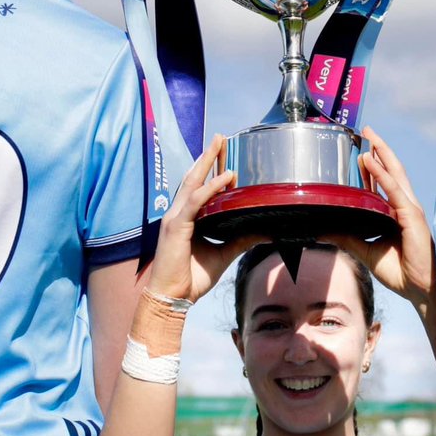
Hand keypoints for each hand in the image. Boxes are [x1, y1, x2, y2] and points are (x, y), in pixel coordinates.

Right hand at [147, 134, 265, 301]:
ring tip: (219, 144)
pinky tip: (226, 178)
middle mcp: (179, 213)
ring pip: (192, 182)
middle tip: (220, 137)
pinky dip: (211, 188)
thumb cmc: (191, 278)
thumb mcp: (223, 254)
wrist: (173, 298)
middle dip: (207, 156)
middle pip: (194, 177)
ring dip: (207, 162)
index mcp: (186, 218)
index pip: (199, 187)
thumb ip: (241, 239)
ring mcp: (176, 217)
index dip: (212, 170)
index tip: (227, 156)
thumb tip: (263, 230)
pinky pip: (196, 201)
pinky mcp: (177, 226)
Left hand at [325, 126, 435, 309]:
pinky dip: (381, 174)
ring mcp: (409, 208)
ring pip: (394, 173)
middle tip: (366, 131)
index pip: (382, 183)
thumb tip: (324, 229)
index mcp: (394, 213)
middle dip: (379, 149)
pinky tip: (370, 161)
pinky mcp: (411, 215)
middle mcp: (403, 206)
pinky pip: (393, 190)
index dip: (371, 167)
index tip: (359, 152)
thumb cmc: (400, 271)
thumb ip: (347, 236)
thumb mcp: (365, 250)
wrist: (418, 288)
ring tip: (369, 136)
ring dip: (381, 153)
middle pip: (391, 170)